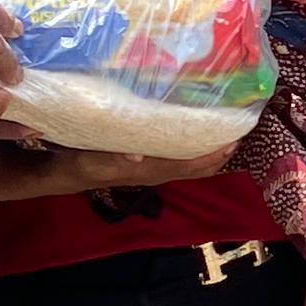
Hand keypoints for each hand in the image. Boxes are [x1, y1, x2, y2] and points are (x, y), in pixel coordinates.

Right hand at [40, 142, 236, 188]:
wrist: (64, 173)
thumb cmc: (80, 163)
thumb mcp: (93, 160)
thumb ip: (114, 158)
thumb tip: (137, 155)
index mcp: (149, 170)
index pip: (189, 165)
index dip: (212, 156)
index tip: (233, 140)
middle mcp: (156, 171)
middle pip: (196, 167)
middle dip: (219, 153)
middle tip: (241, 132)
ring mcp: (152, 169)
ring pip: (188, 163)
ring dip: (209, 152)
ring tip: (228, 132)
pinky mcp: (146, 163)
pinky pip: (177, 157)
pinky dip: (192, 148)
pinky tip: (197, 135)